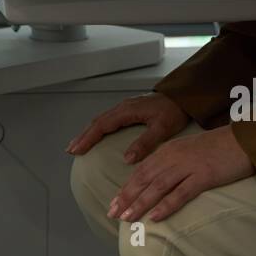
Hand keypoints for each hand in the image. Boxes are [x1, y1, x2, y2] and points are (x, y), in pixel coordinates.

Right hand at [66, 92, 192, 161]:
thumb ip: (145, 142)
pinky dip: (98, 127)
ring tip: (79, 144)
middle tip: (71, 150)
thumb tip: (127, 158)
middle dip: (83, 136)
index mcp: (127, 111)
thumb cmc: (174, 111)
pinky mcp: (129, 110)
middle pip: (97, 122)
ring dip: (89, 132)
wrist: (184, 97)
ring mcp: (125, 107)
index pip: (102, 125)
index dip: (88, 138)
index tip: (77, 149)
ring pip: (101, 119)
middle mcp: (123, 107)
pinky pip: (108, 118)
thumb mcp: (162, 128)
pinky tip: (96, 134)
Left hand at [106, 125, 255, 223]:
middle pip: (144, 178)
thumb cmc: (217, 148)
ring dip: (140, 203)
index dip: (126, 187)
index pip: (141, 170)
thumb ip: (172, 163)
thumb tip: (156, 183)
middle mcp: (174, 156)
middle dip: (126, 197)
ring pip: (157, 186)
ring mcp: (188, 166)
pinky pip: (181, 193)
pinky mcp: (204, 176)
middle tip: (112, 213)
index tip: (113, 202)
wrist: (243, 140)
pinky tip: (155, 217)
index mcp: (168, 150)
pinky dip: (166, 205)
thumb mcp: (188, 151)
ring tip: (127, 218)